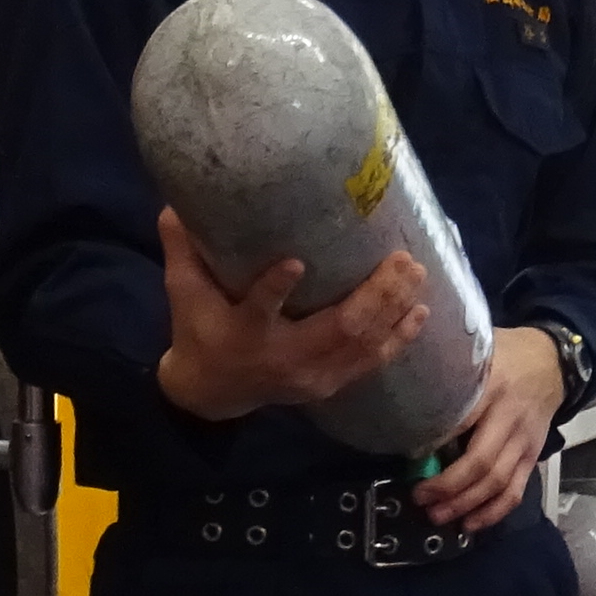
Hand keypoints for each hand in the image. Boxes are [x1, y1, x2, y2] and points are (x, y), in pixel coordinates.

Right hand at [155, 208, 427, 423]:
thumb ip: (182, 250)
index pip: (258, 312)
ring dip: (395, 312)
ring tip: (417, 277)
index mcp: (243, 334)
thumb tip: (175, 202)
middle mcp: (282, 359)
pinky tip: (421, 313)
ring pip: (362, 347)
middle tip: (402, 260)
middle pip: (336, 331)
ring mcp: (310, 377)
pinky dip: (399, 338)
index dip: (276, 290)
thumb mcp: (183, 292)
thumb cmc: (198, 331)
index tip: (295, 262)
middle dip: (375, 297)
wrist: (212, 393)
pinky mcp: (328, 386)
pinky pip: (371, 363)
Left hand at [422, 321, 561, 530]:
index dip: (435, 445)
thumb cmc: (504, 356)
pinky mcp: (533, 458)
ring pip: (498, 483)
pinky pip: (515, 492)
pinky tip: (469, 524)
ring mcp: (525, 441)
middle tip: (419, 498)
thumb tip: (404, 402)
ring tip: (437, 515)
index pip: (463, 421)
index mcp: (492, 386)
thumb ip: (448, 375)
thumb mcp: (475, 351)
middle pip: (481, 462)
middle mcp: (510, 417)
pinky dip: (492, 513)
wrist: (553, 362)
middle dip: (448, 487)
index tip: (409, 460)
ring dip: (466, 505)